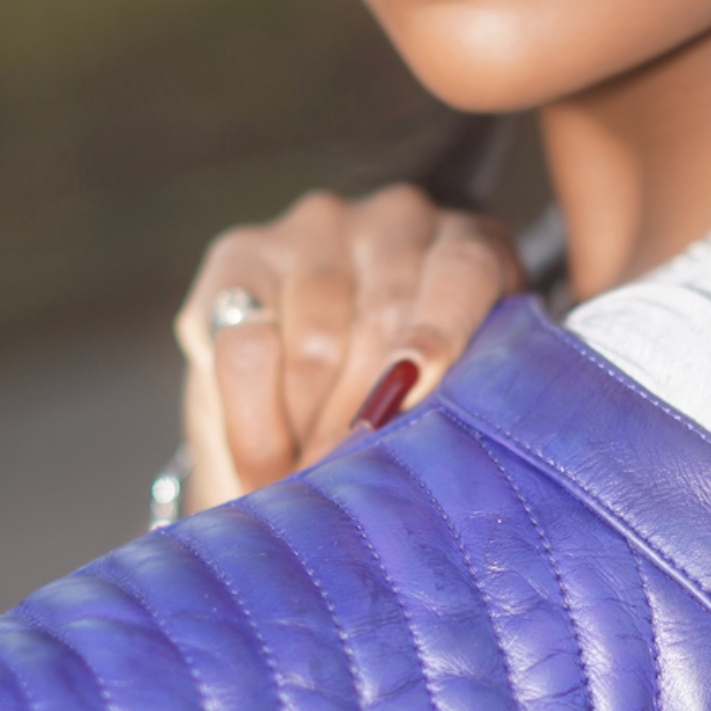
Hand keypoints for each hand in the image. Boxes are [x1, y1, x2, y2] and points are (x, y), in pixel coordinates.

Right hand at [175, 186, 524, 509]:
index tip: (417, 390)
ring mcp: (315, 229)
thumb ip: (454, 402)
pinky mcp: (240, 254)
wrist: (329, 366)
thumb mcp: (455, 390)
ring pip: (310, 345)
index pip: (461, 274)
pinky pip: (239, 342)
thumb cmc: (414, 390)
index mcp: (470, 243)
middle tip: (348, 491)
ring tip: (305, 485)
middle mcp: (395, 220)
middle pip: (381, 320)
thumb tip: (419, 466)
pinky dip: (249, 416)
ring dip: (306, 431)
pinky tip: (259, 460)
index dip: (439, 333)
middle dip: (361, 423)